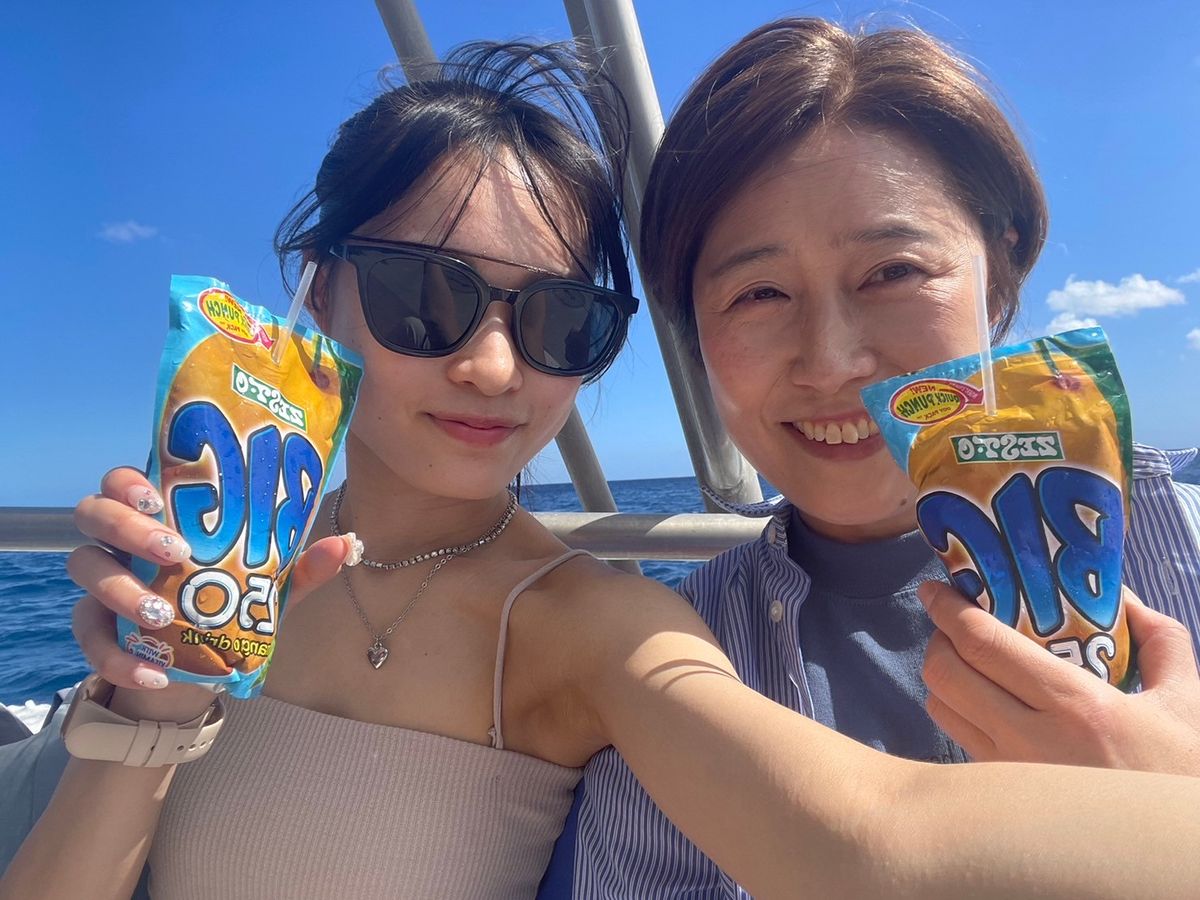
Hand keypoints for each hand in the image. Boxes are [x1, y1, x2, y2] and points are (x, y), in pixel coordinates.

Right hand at [67, 466, 352, 719]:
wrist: (197, 670)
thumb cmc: (229, 607)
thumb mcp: (267, 589)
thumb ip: (301, 568)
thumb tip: (345, 544)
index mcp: (158, 517)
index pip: (125, 481)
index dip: (130, 482)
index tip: (159, 497)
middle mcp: (120, 541)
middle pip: (93, 511)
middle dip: (128, 527)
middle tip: (174, 551)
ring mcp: (101, 582)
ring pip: (83, 567)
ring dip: (121, 589)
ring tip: (163, 615)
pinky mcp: (94, 629)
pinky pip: (89, 637)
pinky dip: (117, 657)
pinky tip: (154, 672)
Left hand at [919, 580, 1199, 776]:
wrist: (1176, 848)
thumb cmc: (1181, 774)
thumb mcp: (1186, 701)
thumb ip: (1157, 639)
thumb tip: (1124, 597)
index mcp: (1076, 706)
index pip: (984, 645)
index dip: (949, 610)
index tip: (935, 589)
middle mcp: (1031, 740)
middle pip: (946, 675)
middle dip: (938, 640)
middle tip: (950, 622)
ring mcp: (1011, 773)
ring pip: (943, 710)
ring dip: (941, 676)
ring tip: (962, 660)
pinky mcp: (1005, 798)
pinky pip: (960, 742)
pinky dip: (957, 713)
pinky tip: (980, 703)